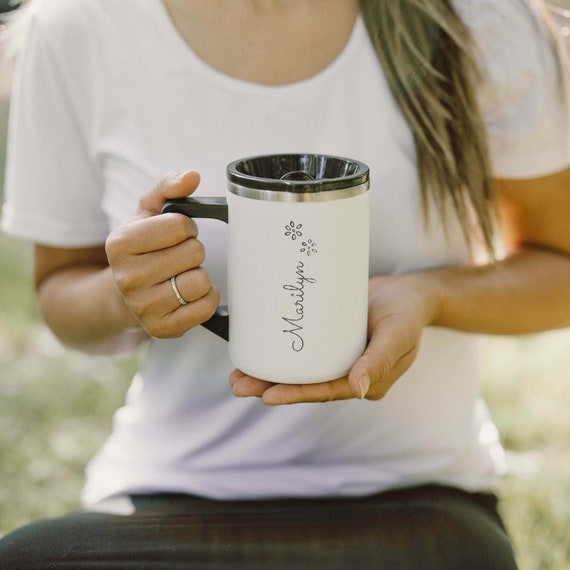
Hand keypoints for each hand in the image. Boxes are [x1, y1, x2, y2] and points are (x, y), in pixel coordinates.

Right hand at [105, 171, 219, 337]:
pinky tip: (190, 294)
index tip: (176, 233)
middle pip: (193, 253)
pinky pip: (205, 308)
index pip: (179, 226)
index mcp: (120, 243)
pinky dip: (206, 298)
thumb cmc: (141, 250)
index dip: (185, 227)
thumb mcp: (147, 213)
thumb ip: (168, 188)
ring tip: (181, 275)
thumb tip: (191, 176)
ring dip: (199, 275)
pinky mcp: (161, 329)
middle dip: (192, 250)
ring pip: (200, 281)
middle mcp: (127, 277)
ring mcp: (143, 306)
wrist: (124, 295)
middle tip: (178, 256)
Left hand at [229, 273, 438, 404]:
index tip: (267, 396)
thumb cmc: (408, 313)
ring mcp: (338, 357)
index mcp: (366, 382)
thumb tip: (356, 391)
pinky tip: (259, 348)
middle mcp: (348, 374)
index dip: (295, 394)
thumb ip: (379, 361)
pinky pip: (303, 350)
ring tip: (238, 374)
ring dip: (269, 373)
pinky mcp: (330, 340)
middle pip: (305, 384)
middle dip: (271, 387)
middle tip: (238, 385)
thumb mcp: (398, 334)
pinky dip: (281, 351)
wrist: (410, 292)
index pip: (325, 392)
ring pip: (299, 370)